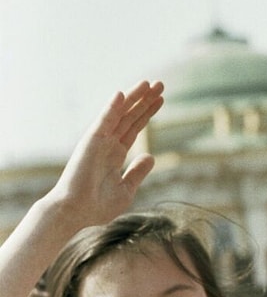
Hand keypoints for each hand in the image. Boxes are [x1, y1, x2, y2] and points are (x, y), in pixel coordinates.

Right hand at [43, 80, 163, 229]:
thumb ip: (137, 172)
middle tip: (160, 84)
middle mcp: (107, 144)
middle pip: (130, 116)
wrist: (76, 213)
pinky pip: (103, 122)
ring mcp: (99, 141)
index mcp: (115, 154)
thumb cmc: (97, 206)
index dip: (147, 113)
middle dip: (145, 100)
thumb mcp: (126, 189)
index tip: (161, 100)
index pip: (134, 128)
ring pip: (119, 114)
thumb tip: (150, 156)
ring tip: (149, 83)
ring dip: (133, 98)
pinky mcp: (90, 143)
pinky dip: (112, 108)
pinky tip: (122, 95)